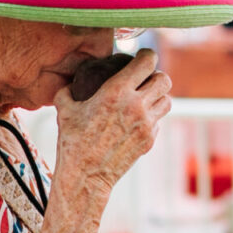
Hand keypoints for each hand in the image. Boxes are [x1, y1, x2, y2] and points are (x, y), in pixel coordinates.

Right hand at [54, 50, 171, 194]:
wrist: (85, 177)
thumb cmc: (72, 142)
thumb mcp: (64, 110)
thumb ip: (68, 91)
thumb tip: (69, 83)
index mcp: (116, 91)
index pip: (147, 62)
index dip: (148, 56)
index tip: (144, 57)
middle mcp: (136, 106)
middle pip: (164, 80)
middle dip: (157, 75)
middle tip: (147, 78)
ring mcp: (146, 125)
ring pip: (167, 100)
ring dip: (159, 96)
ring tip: (147, 98)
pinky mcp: (149, 141)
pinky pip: (159, 121)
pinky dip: (152, 117)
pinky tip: (138, 120)